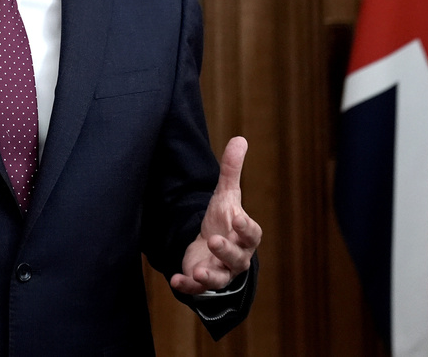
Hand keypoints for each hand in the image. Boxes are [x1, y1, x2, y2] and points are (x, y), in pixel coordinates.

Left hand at [170, 136, 261, 294]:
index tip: (236, 217)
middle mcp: (237, 256)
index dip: (245, 226)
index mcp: (246, 235)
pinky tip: (176, 279)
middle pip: (237, 257)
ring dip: (210, 276)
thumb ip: (232, 170)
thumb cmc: (224, 220)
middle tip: (213, 240)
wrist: (211, 248)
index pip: (251, 232)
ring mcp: (220, 270)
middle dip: (226, 250)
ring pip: (220, 277)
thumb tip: (240, 138)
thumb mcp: (226, 195)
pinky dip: (188, 286)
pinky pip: (197, 289)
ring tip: (199, 271)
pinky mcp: (203, 280)